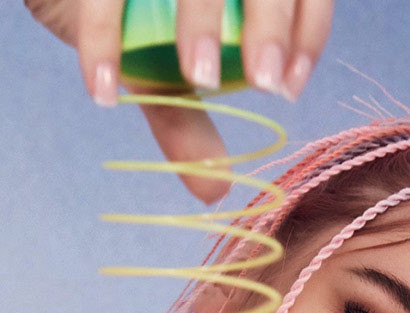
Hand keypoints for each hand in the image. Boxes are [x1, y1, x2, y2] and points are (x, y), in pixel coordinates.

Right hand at [24, 0, 333, 201]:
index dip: (307, 35)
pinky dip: (102, 43)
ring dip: (200, 22)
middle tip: (262, 81)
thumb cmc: (131, 24)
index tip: (286, 87)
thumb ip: (188, 123)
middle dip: (269, 23)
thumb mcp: (163, 73)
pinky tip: (104, 93)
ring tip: (198, 78)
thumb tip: (214, 192)